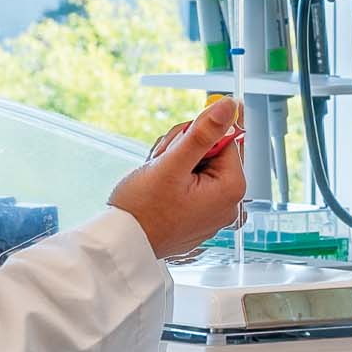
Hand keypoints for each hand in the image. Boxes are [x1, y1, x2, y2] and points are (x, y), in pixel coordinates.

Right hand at [110, 100, 245, 260]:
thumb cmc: (143, 211)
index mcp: (230, 190)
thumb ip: (203, 132)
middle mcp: (227, 204)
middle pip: (212, 153)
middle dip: (183, 150)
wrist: (120, 244)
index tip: (175, 148)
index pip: (225, 140)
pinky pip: (191, 186)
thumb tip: (230, 106)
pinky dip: (173, 180)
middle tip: (160, 164)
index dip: (197, 136)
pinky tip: (157, 189)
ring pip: (198, 166)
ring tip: (155, 179)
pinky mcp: (197, 217)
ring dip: (174, 163)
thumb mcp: (172, 164)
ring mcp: (212, 213)